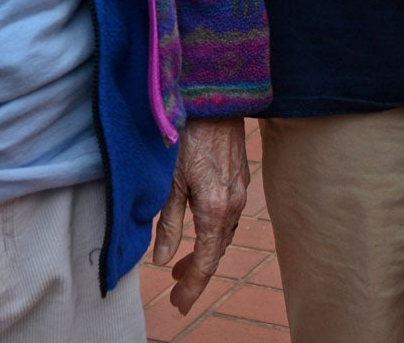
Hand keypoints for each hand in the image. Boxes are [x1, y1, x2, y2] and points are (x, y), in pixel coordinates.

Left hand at [150, 116, 249, 313]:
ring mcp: (241, 192)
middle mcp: (234, 206)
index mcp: (216, 210)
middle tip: (176, 289)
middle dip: (196, 273)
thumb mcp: (171, 182)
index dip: (192, 287)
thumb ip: (168, 223)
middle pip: (217, 251)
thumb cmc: (189, 137)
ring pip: (223, 234)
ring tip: (182, 264)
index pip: (207, 262)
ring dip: (205, 252)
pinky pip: (229, 217)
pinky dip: (213, 232)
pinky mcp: (241, 179)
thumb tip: (162, 259)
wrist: (217, 100)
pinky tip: (200, 229)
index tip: (179, 304)